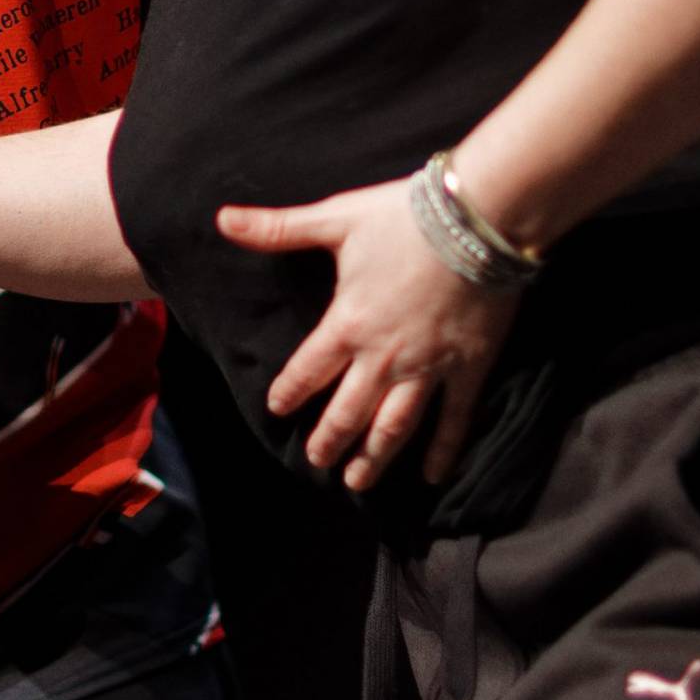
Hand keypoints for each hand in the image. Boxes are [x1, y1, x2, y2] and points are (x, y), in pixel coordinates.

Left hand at [217, 178, 521, 490]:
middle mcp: (383, 358)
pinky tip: (432, 476)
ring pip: (393, 426)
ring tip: (358, 482)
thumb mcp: (335, 219)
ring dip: (374, 457)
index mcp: (347, 324)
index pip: (307, 370)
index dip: (289, 392)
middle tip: (316, 462)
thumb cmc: (402, 217)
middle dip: (329, 441)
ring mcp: (427, 368)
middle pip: (348, 411)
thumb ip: (278, 229)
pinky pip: (454, 420)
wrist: (477, 219)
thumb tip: (222, 220)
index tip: (278, 410)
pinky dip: (443, 451)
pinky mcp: (467, 369)